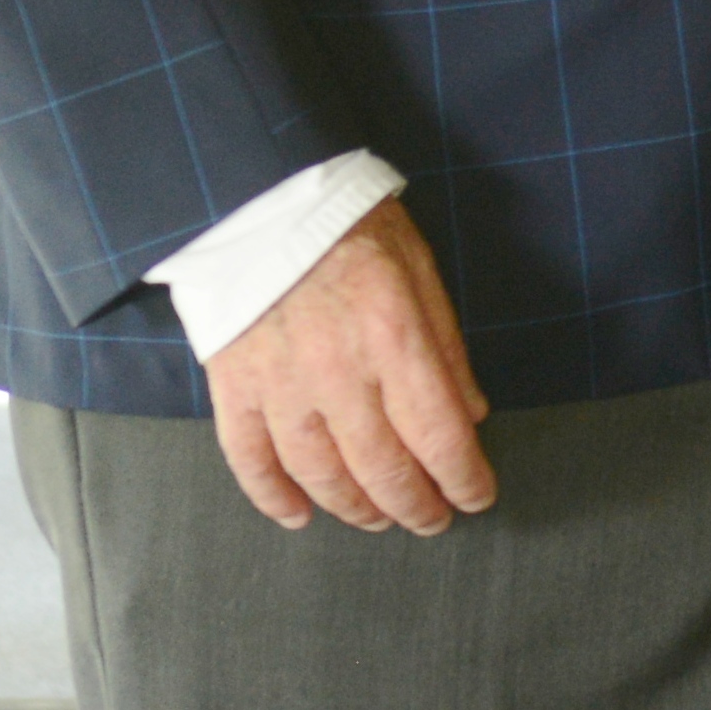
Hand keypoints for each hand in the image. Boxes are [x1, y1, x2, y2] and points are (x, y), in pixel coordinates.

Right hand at [203, 198, 495, 538]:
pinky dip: (275, 498)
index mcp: (393, 334)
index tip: (477, 497)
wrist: (261, 190)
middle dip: (416, 505)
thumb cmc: (352, 223)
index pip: (439, 434)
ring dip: (355, 509)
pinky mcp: (233, 385)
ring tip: (377, 519)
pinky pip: (251, 461)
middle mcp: (337, 370)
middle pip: (383, 468)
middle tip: (432, 519)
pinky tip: (299, 516)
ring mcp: (279, 383)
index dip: (463, 478)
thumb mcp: (419, 266)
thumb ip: (445, 344)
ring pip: (321, 475)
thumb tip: (471, 416)